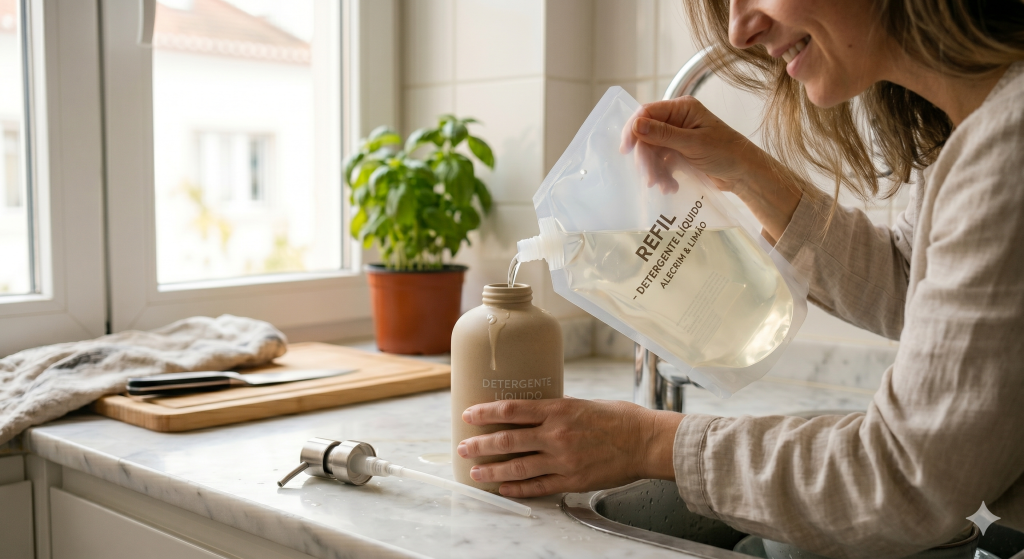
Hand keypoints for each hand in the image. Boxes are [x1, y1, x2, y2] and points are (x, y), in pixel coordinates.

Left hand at [457, 398, 682, 497]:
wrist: (646, 441)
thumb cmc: (619, 419)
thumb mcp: (583, 404)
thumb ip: (556, 411)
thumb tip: (532, 415)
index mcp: (559, 410)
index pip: (512, 410)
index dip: (486, 413)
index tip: (469, 414)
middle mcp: (557, 435)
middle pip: (508, 440)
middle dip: (480, 445)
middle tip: (463, 447)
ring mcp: (563, 460)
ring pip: (517, 468)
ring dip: (492, 471)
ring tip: (476, 472)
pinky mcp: (572, 480)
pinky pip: (538, 486)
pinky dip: (517, 489)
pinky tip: (503, 489)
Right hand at [621, 96, 802, 241]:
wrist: (744, 174)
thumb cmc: (726, 153)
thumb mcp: (693, 143)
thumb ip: (663, 134)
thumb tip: (636, 125)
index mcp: (681, 108)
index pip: (647, 113)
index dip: (633, 129)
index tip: (626, 150)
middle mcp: (677, 120)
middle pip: (647, 135)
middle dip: (646, 158)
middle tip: (650, 178)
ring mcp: (678, 137)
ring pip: (652, 151)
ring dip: (655, 170)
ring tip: (663, 186)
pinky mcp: (679, 153)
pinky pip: (661, 162)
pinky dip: (663, 175)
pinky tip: (670, 187)